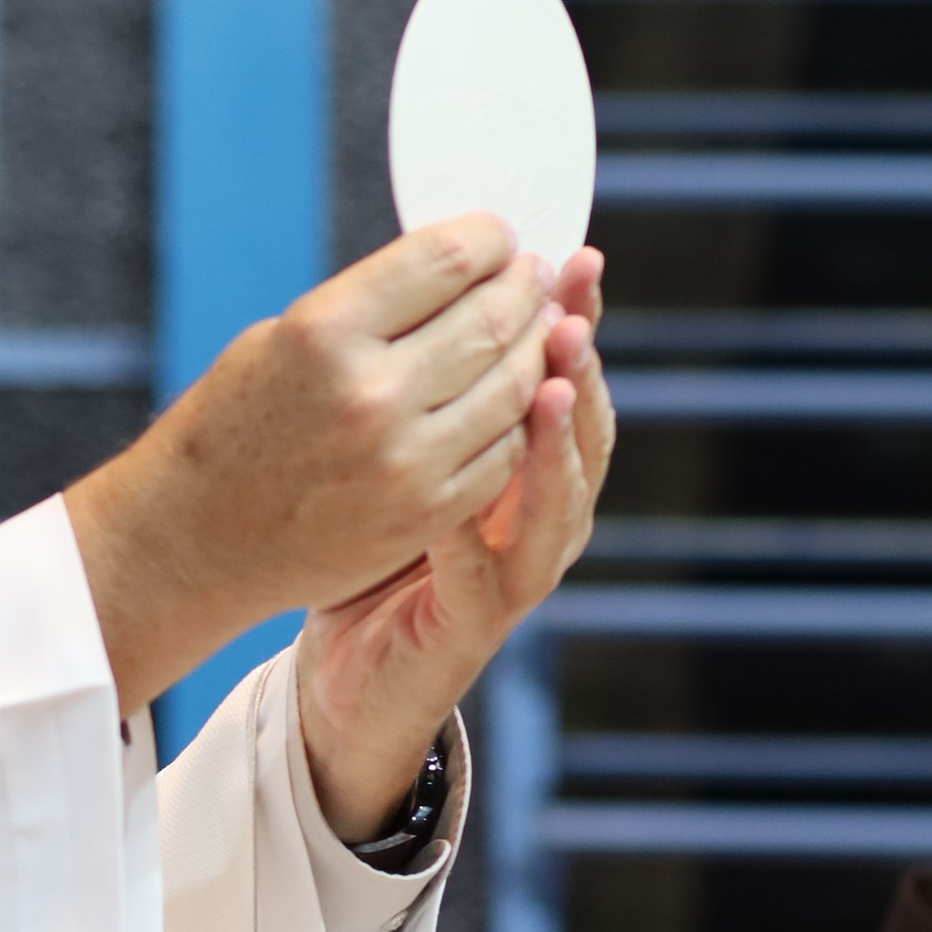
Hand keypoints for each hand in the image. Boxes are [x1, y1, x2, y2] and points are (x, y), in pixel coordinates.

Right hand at [65, 216, 567, 717]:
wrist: (196, 539)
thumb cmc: (233, 425)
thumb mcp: (283, 337)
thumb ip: (373, 304)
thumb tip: (462, 269)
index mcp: (325, 332)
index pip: (447, 259)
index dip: (489, 238)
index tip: (497, 238)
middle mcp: (371, 394)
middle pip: (491, 318)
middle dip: (523, 288)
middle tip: (531, 277)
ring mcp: (405, 461)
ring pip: (515, 385)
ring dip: (536, 348)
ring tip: (536, 328)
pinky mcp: (426, 513)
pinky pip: (506, 451)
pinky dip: (521, 416)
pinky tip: (515, 395)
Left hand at [296, 250, 612, 835]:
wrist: (348, 673)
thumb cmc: (368, 545)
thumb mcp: (401, 450)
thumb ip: (427, 382)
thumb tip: (433, 277)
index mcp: (528, 464)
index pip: (568, 379)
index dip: (575, 322)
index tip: (569, 258)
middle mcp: (541, 515)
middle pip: (584, 431)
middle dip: (579, 366)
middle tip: (567, 307)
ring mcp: (518, 572)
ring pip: (560, 501)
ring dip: (555, 441)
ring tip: (549, 383)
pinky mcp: (477, 619)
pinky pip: (482, 568)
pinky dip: (472, 526)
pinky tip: (457, 486)